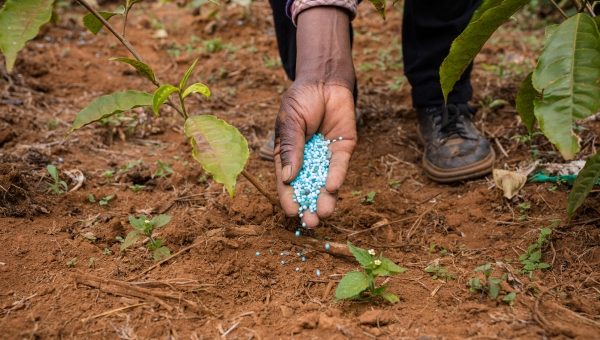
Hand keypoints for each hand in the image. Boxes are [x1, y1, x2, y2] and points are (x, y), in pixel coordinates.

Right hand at [274, 7, 356, 227]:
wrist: (324, 80)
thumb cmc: (301, 99)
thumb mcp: (289, 121)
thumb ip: (290, 147)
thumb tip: (287, 177)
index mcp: (289, 155)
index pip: (287, 181)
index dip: (288, 197)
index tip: (291, 212)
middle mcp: (308, 160)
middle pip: (308, 187)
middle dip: (309, 205)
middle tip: (310, 222)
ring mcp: (326, 156)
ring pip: (325, 182)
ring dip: (324, 198)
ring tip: (323, 214)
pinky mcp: (343, 149)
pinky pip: (340, 166)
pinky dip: (336, 176)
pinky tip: (332, 188)